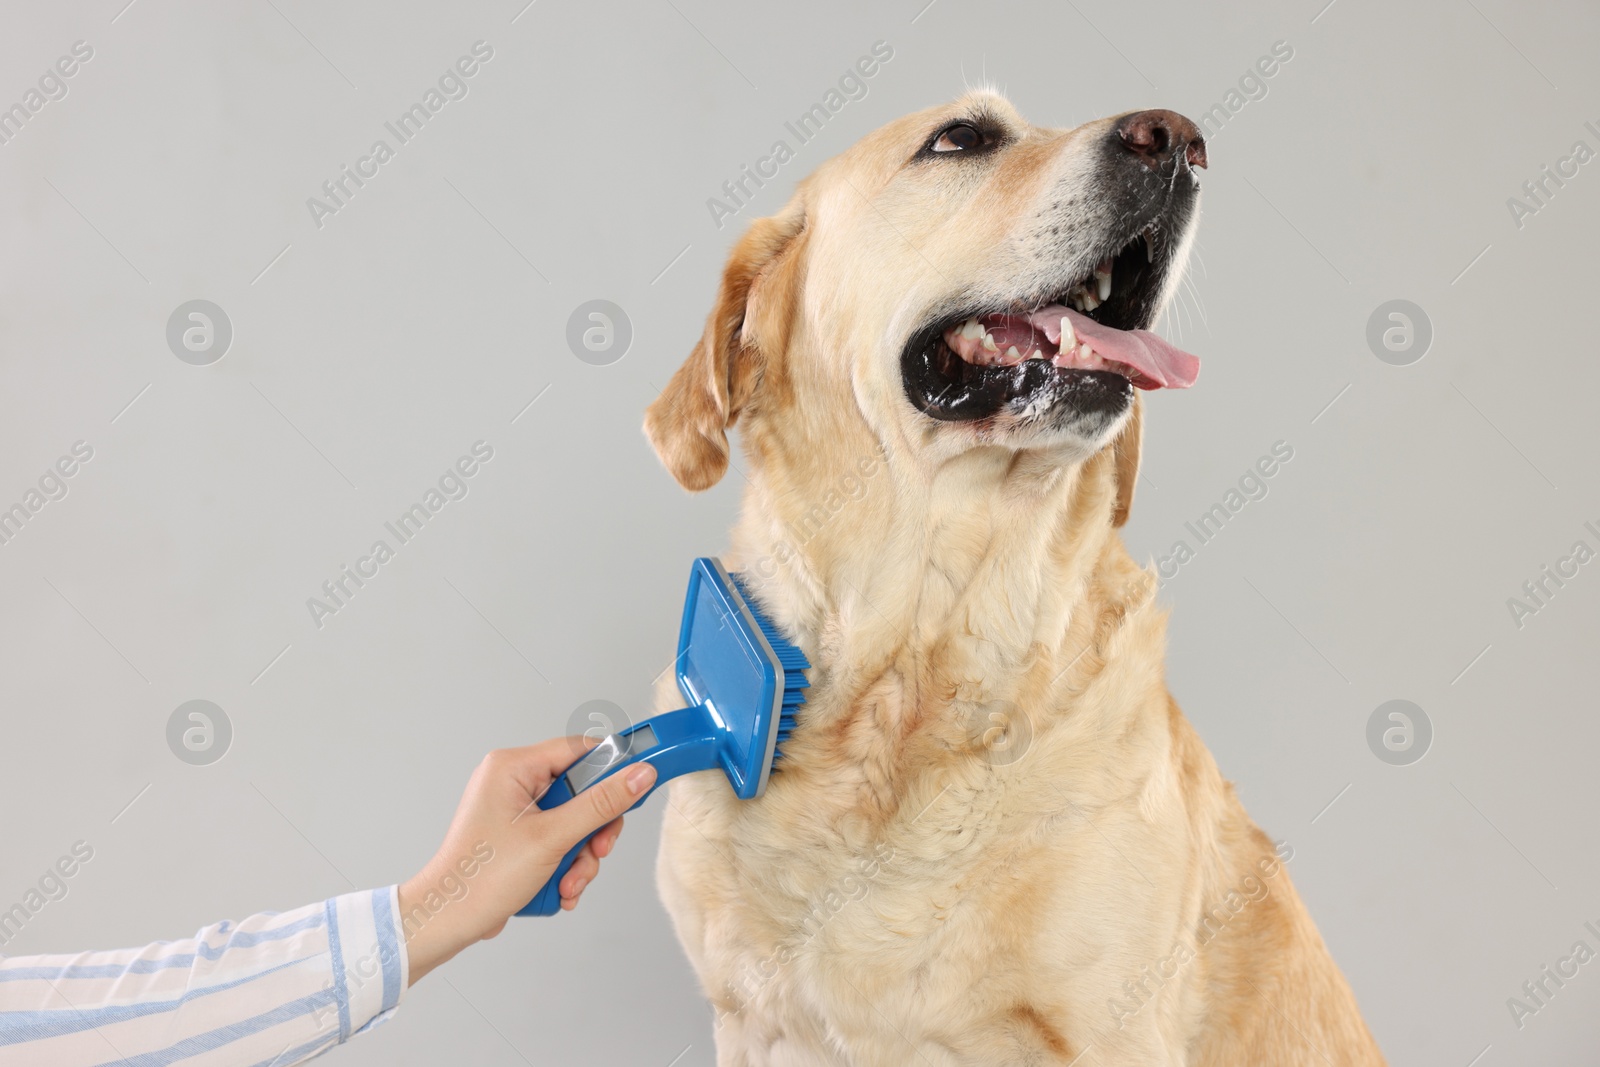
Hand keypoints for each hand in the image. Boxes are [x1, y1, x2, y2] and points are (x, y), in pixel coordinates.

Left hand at [398, 737, 656, 983]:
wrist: (446, 922)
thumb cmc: (480, 878)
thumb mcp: (552, 838)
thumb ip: (601, 805)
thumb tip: (639, 776)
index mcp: (512, 767)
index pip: (578, 750)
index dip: (611, 769)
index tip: (637, 787)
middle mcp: (512, 783)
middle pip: (580, 792)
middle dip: (592, 831)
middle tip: (596, 852)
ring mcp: (514, 812)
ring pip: (573, 822)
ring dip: (580, 857)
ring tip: (569, 883)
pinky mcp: (517, 837)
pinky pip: (558, 841)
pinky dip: (565, 866)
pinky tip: (559, 890)